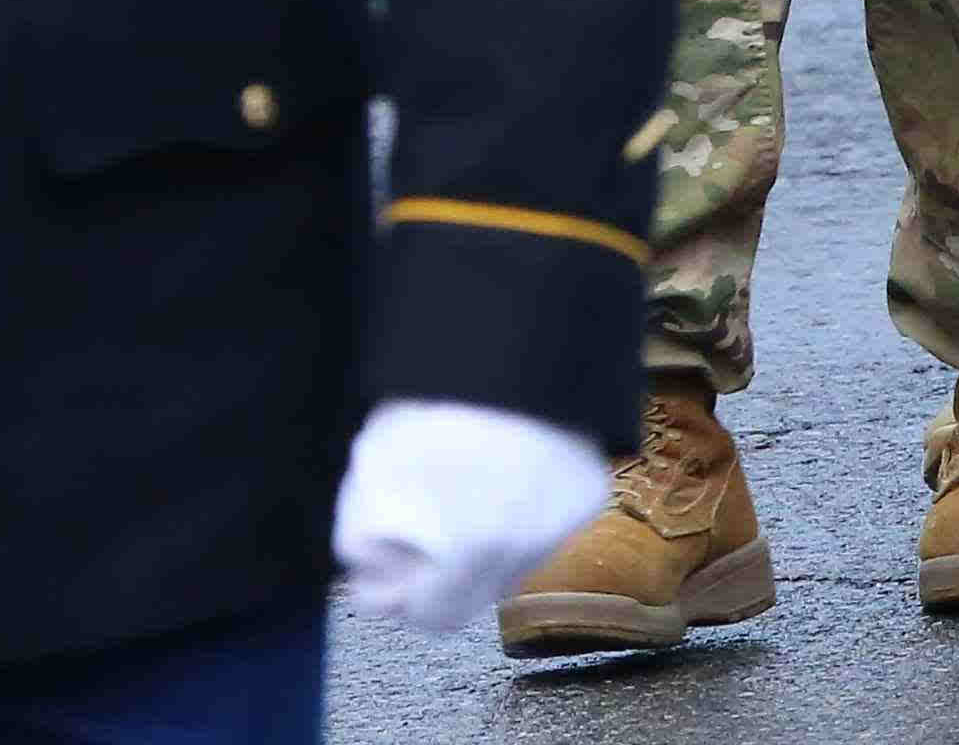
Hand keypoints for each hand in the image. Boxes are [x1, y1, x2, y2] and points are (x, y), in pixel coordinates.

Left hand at [334, 398, 612, 634]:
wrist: (509, 340)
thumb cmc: (429, 407)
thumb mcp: (368, 482)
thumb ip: (367, 553)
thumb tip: (384, 587)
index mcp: (476, 550)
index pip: (436, 617)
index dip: (400, 597)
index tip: (383, 569)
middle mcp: (535, 547)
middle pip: (478, 596)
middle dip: (441, 571)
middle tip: (418, 525)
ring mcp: (570, 519)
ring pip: (513, 562)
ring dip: (484, 542)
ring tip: (466, 483)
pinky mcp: (591, 491)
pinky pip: (544, 527)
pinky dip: (520, 510)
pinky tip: (504, 471)